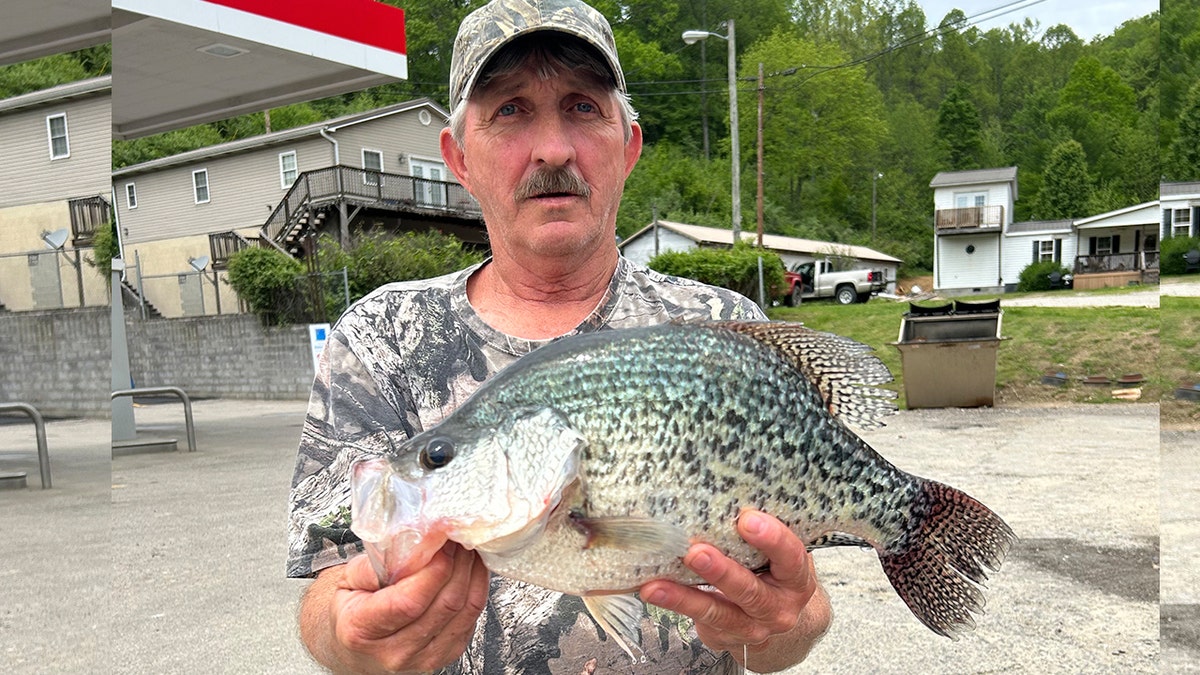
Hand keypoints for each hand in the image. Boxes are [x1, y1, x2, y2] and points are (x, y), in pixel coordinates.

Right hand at [303, 542, 489, 673]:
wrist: (356, 648)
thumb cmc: (353, 610)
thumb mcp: (349, 579)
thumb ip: (377, 562)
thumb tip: (413, 543)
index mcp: (362, 630)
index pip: (409, 602)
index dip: (434, 569)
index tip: (442, 541)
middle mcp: (394, 651)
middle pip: (444, 604)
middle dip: (458, 563)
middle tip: (459, 535)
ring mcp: (423, 658)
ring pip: (464, 611)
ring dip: (472, 573)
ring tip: (467, 547)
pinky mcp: (446, 656)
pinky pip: (472, 619)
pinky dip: (477, 589)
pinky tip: (470, 569)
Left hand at [640, 509, 829, 670]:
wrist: (779, 618)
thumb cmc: (775, 571)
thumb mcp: (781, 554)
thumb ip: (764, 532)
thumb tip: (724, 492)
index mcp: (797, 580)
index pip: (791, 557)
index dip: (772, 539)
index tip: (747, 519)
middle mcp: (778, 609)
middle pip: (750, 591)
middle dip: (721, 572)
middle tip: (696, 553)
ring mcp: (752, 628)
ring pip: (717, 612)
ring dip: (684, 597)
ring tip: (656, 586)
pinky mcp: (725, 637)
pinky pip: (699, 620)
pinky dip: (675, 604)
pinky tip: (652, 590)